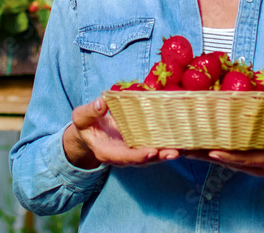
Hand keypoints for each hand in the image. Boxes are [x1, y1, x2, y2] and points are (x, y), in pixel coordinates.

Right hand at [63, 97, 179, 168]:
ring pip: (152, 155)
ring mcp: (133, 151)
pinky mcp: (141, 144)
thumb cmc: (86, 126)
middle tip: (174, 153)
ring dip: (166, 153)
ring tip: (181, 148)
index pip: (124, 157)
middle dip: (159, 157)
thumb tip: (102, 102)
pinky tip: (180, 138)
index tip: (151, 152)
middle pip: (143, 160)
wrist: (90, 133)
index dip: (138, 156)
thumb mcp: (81, 118)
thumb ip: (90, 112)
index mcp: (107, 152)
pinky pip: (154, 145)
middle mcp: (123, 156)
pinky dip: (167, 143)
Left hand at [184, 107, 263, 192]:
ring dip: (200, 154)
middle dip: (204, 156)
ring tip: (179, 146)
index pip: (246, 160)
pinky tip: (191, 143)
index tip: (212, 151)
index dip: (229, 157)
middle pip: (225, 162)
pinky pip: (221, 156)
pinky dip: (206, 151)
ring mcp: (246, 165)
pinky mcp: (241, 160)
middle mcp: (253, 166)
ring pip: (219, 161)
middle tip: (183, 149)